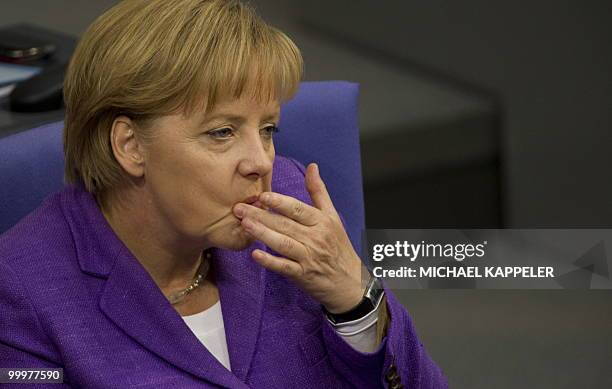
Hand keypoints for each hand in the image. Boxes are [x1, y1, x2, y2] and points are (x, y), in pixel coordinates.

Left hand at [232, 163, 365, 312]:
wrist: (350, 281)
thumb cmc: (338, 246)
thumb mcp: (332, 217)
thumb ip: (319, 192)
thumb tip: (312, 166)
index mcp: (321, 222)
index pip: (298, 209)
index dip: (280, 202)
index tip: (262, 196)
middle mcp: (315, 238)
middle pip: (286, 225)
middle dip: (261, 216)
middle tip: (239, 208)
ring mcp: (308, 257)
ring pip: (283, 244)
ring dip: (263, 234)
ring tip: (244, 224)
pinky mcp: (303, 276)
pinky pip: (284, 267)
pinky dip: (270, 261)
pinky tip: (255, 254)